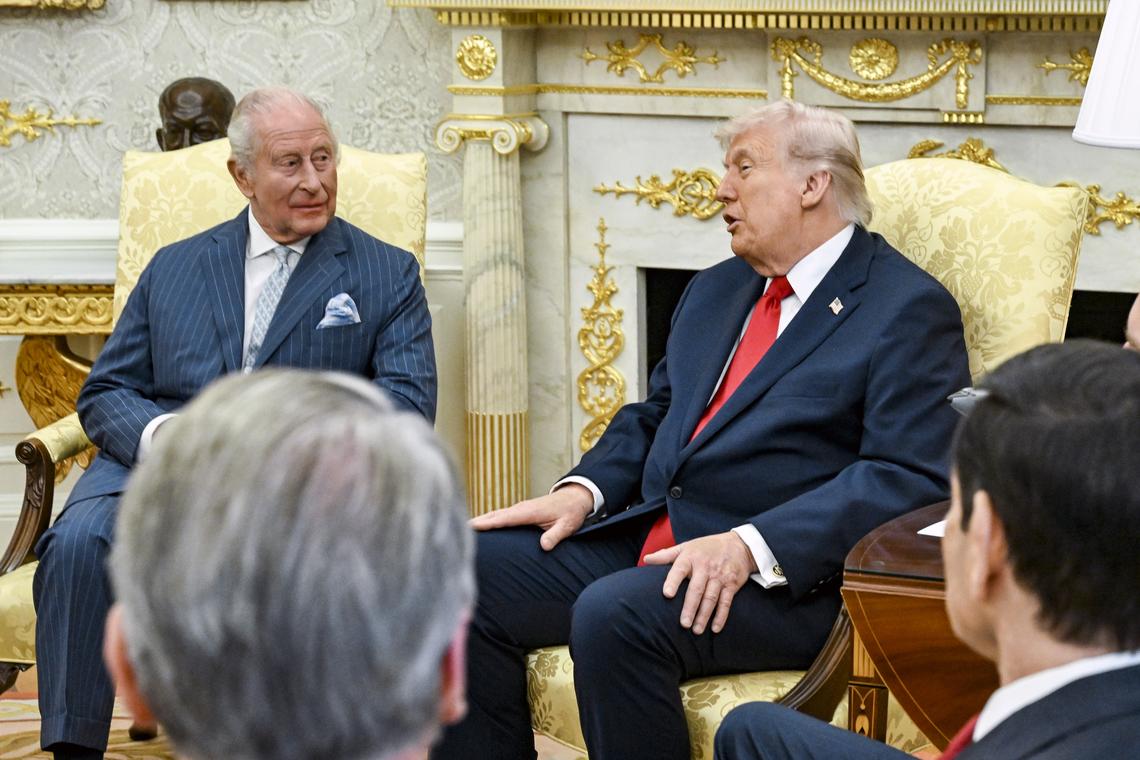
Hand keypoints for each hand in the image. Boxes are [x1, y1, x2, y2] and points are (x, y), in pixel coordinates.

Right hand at [470, 484, 593, 550]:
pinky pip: (499, 516)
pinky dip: (487, 521)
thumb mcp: (567, 526)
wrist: (574, 497)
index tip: (471, 527)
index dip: (488, 523)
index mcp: (529, 512)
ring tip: (460, 530)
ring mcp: (518, 509)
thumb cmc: (570, 512)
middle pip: (493, 516)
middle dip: (476, 523)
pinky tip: (477, 528)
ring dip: (479, 522)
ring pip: (494, 515)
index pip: (505, 519)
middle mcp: (520, 508)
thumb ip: (555, 535)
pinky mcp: (519, 511)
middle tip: (456, 530)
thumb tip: (544, 546)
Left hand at [643, 532, 756, 634]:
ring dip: (704, 616)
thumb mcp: (686, 546)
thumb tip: (645, 560)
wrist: (739, 545)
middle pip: (697, 589)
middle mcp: (705, 567)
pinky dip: (721, 616)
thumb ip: (666, 555)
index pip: (679, 569)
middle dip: (690, 607)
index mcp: (690, 557)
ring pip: (711, 598)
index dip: (673, 581)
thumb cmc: (706, 547)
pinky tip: (715, 628)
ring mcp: (720, 576)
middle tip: (683, 624)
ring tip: (696, 630)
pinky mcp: (732, 584)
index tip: (667, 594)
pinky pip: (726, 602)